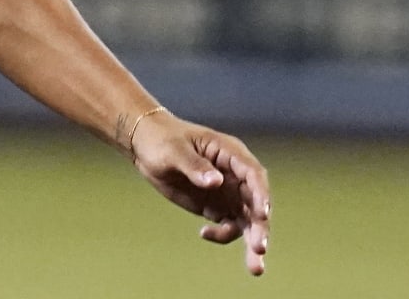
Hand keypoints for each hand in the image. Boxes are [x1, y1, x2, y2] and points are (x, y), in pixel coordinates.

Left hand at [129, 110, 271, 275]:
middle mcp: (235, 175)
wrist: (145, 146)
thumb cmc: (161, 140)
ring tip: (255, 268)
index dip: (261, 194)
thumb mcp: (173, 150)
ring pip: (248, 220)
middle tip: (259, 248)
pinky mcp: (218, 206)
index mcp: (230, 153)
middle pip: (255, 202)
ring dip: (252, 241)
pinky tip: (204, 233)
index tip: (262, 215)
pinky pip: (230, 226)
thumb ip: (194, 166)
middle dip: (260, 226)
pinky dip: (223, 235)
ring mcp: (229, 192)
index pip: (253, 174)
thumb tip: (216, 181)